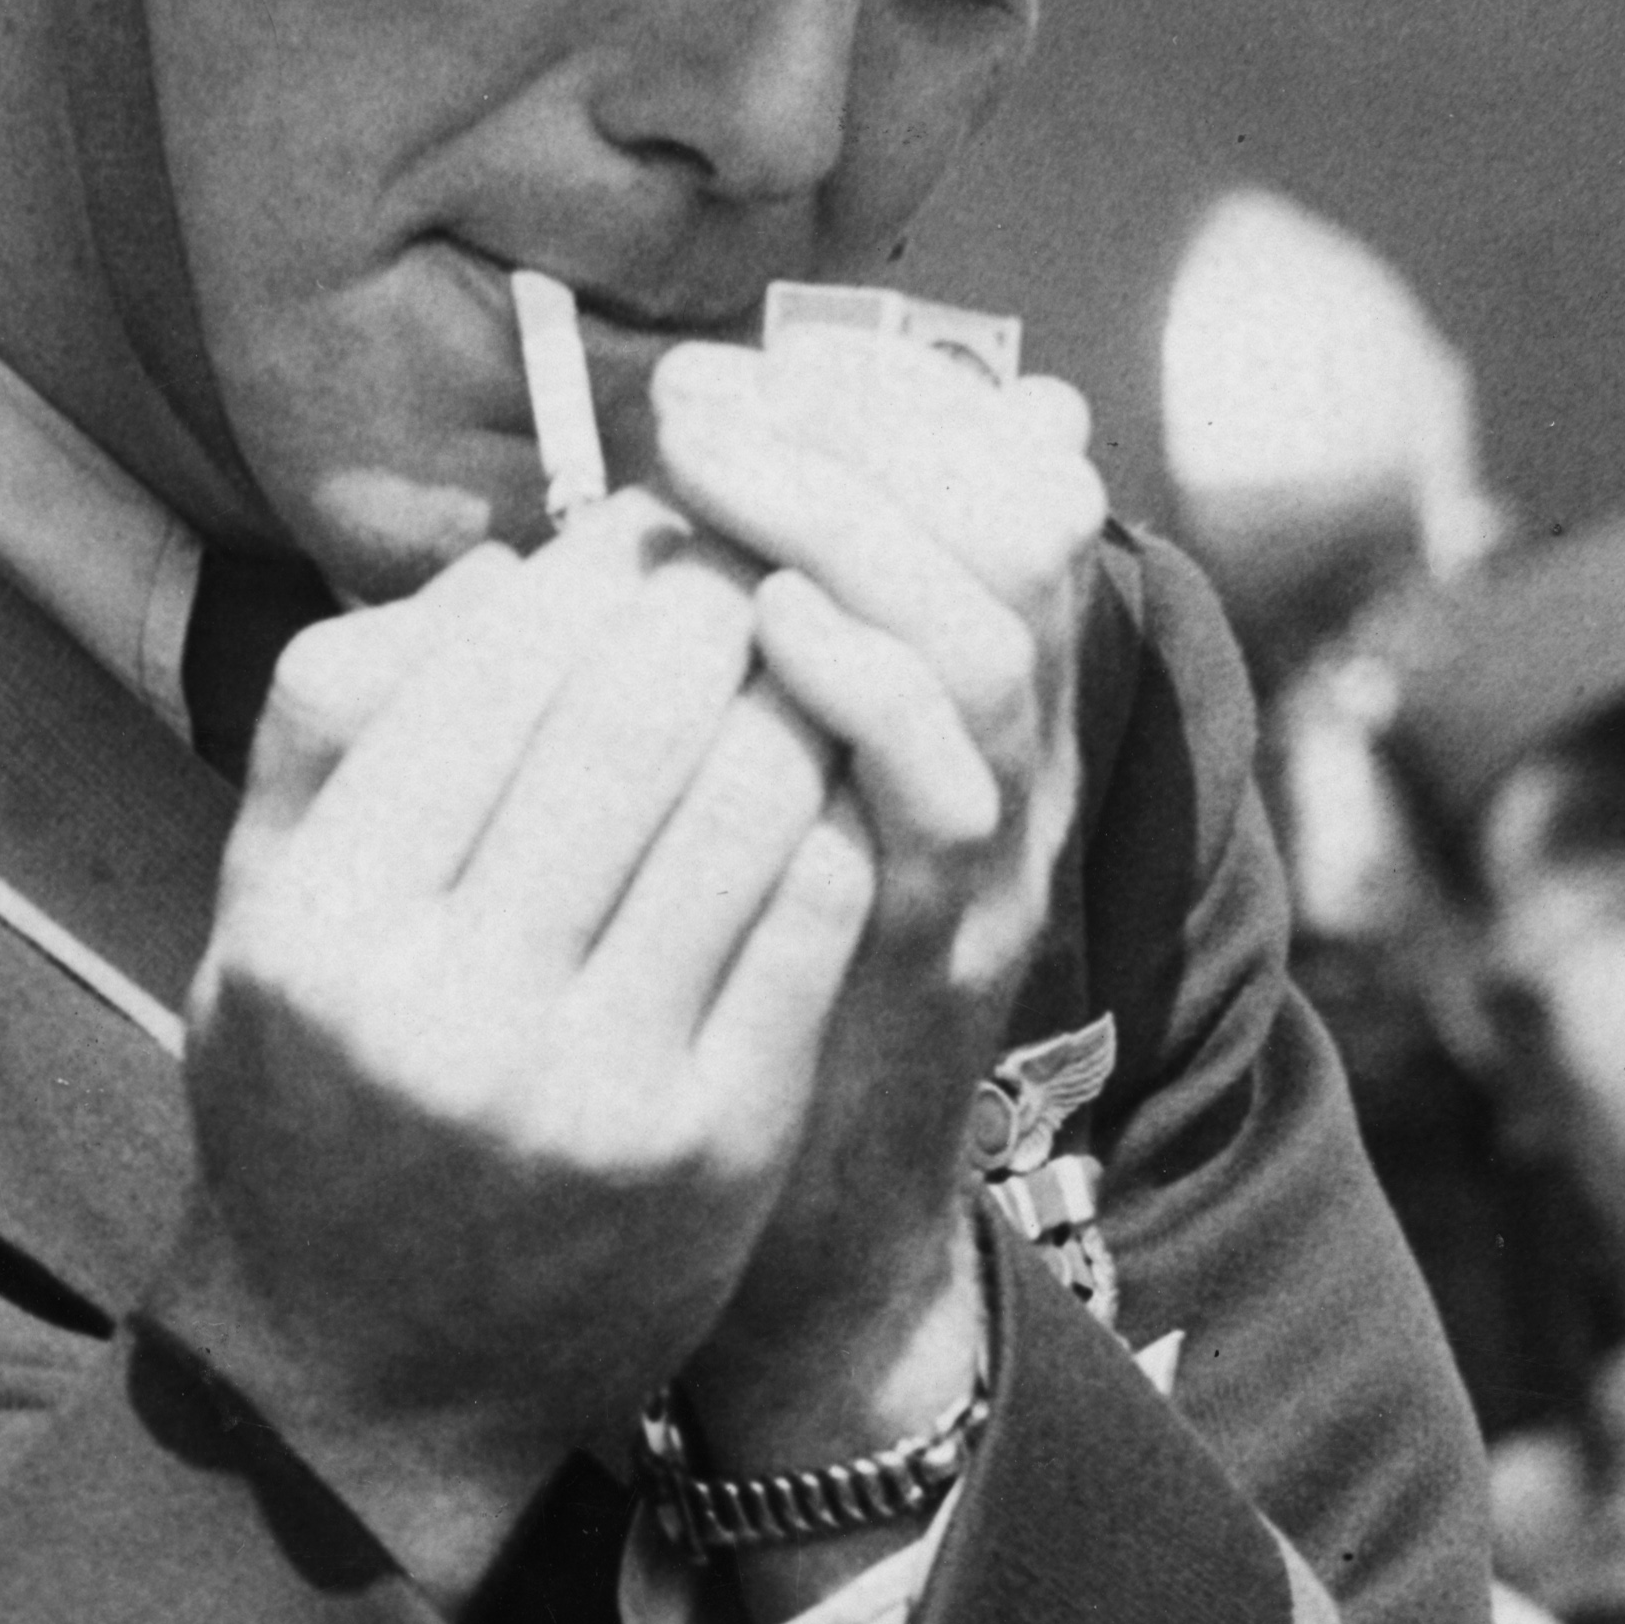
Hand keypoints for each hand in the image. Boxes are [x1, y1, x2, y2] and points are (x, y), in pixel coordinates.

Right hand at [162, 501, 875, 1599]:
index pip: (489, 676)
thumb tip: (508, 568)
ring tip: (793, 653)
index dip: (587, 569)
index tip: (638, 528)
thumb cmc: (317, 1105)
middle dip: (704, 605)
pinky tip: (830, 780)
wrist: (372, 1377)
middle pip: (631, 716)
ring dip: (791, 693)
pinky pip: (816, 916)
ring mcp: (594, 1090)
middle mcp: (449, 1011)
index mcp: (321, 934)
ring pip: (749, 799)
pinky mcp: (715, 1149)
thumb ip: (335, 722)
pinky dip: (837, 817)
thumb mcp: (260, 916)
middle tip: (738, 563)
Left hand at [637, 332, 1106, 1477]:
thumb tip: (612, 520)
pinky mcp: (948, 958)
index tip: (726, 365)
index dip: (874, 407)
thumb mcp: (714, 816)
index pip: (981, 484)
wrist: (780, 1258)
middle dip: (859, 439)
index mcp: (957, 707)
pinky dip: (868, 686)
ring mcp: (993, 860)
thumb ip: (699, 674)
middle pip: (1012, 527)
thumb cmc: (714, 1009)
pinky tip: (766, 627)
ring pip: (990, 639)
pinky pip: (943, 790)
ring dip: (855, 533)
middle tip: (703, 398)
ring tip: (722, 479)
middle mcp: (1006, 765)